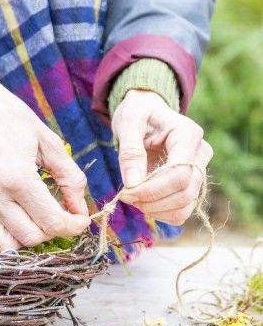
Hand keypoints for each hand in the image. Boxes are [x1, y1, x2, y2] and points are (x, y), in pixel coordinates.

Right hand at [0, 70, 89, 250]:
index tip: (80, 220)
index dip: (74, 226)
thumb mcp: (48, 141)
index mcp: (17, 178)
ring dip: (26, 237)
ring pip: (6, 245)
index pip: (52, 222)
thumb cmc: (10, 117)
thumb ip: (69, 177)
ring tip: (35, 217)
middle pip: (32, 237)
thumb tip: (80, 209)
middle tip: (59, 214)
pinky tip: (12, 219)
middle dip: (52, 231)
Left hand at [111, 89, 212, 225]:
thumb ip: (130, 152)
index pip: (180, 173)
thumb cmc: (138, 113)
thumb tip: (133, 184)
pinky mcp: (192, 183)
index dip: (153, 190)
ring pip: (186, 205)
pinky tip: (144, 203)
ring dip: (157, 211)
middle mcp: (201, 153)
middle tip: (126, 197)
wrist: (147, 112)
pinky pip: (183, 210)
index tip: (126, 193)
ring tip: (133, 199)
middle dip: (152, 201)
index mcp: (188, 134)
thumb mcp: (128, 123)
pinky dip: (163, 213)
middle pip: (185, 192)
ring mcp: (200, 169)